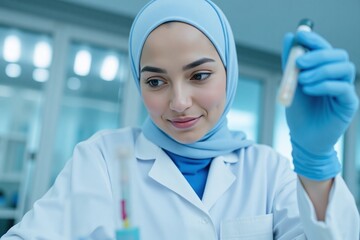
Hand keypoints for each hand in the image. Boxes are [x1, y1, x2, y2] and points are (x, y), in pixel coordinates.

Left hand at [282, 31, 358, 179]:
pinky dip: (325, 85)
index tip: (300, 36)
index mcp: (325, 70)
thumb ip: (290, 62)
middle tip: (298, 63)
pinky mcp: (348, 104)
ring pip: (344, 68)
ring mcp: (345, 90)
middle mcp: (338, 77)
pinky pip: (343, 88)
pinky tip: (309, 90)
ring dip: (321, 70)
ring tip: (302, 80)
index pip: (325, 48)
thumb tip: (289, 36)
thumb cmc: (299, 111)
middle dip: (318, 55)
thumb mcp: (291, 83)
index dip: (315, 39)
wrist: (302, 137)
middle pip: (339, 55)